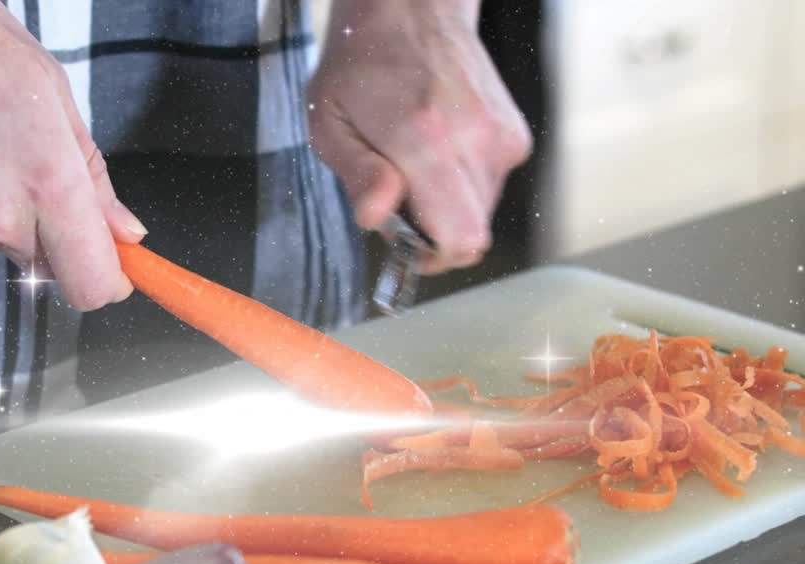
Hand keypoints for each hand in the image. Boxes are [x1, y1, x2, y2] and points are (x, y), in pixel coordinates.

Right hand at [0, 0, 146, 309]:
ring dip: (8, 211)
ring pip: (4, 243)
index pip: (92, 283)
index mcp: (45, 183)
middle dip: (58, 232)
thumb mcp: (51, 93)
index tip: (119, 265)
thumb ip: (92, 176)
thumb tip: (123, 230)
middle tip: (40, 168)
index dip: (111, 278)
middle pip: (50, 265)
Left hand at [307, 0, 531, 273]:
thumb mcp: (330, 123)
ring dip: (445, 206)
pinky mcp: (514, 136)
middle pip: (470, 235)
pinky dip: (461, 183)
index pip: (461, 239)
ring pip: (480, 213)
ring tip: (412, 165)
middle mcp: (476, 141)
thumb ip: (356, 175)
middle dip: (430, 230)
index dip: (431, 258)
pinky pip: (490, 187)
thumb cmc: (363, 64)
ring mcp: (503, 137)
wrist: (411, 11)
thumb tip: (376, 219)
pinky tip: (434, 151)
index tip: (404, 244)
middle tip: (396, 193)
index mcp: (427, 141)